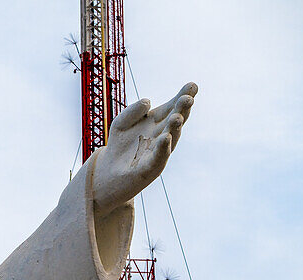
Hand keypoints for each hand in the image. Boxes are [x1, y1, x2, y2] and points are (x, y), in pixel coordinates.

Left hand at [93, 82, 197, 216]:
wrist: (110, 172)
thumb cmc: (120, 144)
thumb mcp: (120, 123)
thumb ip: (132, 111)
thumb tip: (148, 102)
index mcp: (158, 121)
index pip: (173, 106)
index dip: (183, 96)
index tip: (192, 85)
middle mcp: (163, 135)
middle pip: (175, 120)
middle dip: (182, 110)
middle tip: (188, 98)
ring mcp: (159, 151)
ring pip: (170, 138)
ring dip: (174, 128)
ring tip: (177, 116)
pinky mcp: (151, 168)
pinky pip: (159, 157)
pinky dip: (162, 148)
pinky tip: (165, 138)